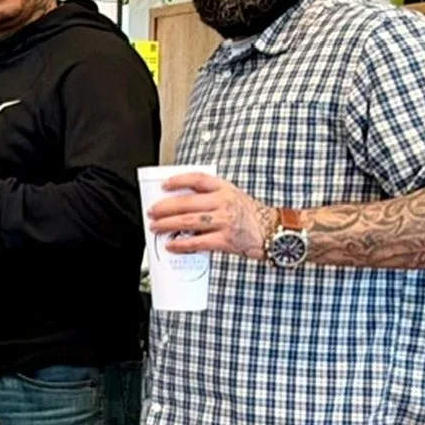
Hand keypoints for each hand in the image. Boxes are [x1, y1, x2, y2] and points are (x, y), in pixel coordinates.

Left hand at [148, 172, 273, 260]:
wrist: (272, 231)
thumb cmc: (250, 215)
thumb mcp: (233, 196)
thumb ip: (211, 196)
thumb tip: (181, 203)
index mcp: (225, 188)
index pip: (197, 179)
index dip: (178, 180)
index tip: (164, 186)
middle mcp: (224, 202)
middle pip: (187, 202)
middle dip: (165, 208)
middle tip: (152, 212)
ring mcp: (224, 221)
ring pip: (188, 222)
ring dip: (167, 225)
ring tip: (155, 227)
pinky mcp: (225, 240)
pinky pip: (197, 242)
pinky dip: (181, 244)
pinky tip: (172, 245)